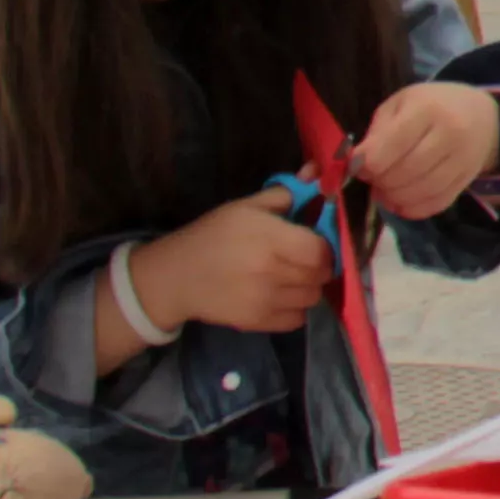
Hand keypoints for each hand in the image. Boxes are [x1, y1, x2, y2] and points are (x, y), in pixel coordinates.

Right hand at [138, 190, 335, 338]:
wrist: (175, 276)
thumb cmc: (213, 236)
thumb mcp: (246, 207)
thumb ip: (285, 194)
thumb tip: (316, 175)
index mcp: (269, 239)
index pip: (321, 250)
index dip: (324, 246)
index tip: (314, 242)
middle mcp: (270, 272)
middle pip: (321, 275)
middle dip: (318, 266)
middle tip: (302, 259)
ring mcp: (265, 300)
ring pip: (312, 297)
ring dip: (308, 287)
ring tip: (289, 276)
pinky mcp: (257, 323)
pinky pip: (298, 319)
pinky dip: (295, 309)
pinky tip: (279, 295)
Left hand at [348, 81, 499, 220]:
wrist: (482, 114)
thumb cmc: (431, 105)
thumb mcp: (399, 104)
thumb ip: (377, 132)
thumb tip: (357, 166)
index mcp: (427, 108)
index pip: (390, 146)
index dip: (366, 163)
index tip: (358, 165)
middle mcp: (450, 133)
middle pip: (404, 172)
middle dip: (379, 181)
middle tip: (373, 177)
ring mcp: (464, 158)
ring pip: (420, 191)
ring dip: (394, 197)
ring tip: (384, 190)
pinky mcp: (468, 178)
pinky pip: (437, 203)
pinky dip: (413, 208)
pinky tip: (402, 200)